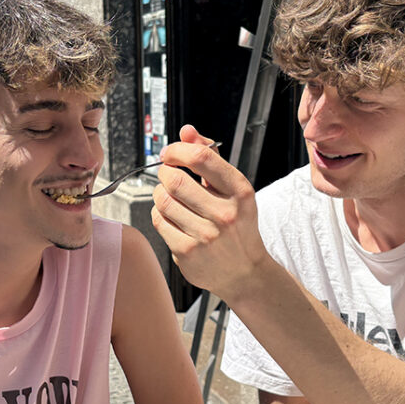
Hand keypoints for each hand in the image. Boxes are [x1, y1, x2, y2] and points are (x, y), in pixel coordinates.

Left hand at [151, 125, 267, 301]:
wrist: (245, 272)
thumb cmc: (237, 225)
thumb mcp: (233, 189)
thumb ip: (210, 157)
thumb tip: (187, 131)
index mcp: (239, 191)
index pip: (201, 158)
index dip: (177, 150)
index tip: (170, 153)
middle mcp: (225, 214)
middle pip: (175, 179)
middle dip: (164, 172)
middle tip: (167, 175)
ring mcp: (206, 235)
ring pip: (164, 201)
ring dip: (159, 193)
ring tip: (168, 196)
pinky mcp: (188, 253)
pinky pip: (160, 222)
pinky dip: (159, 214)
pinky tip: (169, 216)